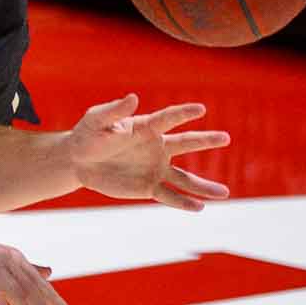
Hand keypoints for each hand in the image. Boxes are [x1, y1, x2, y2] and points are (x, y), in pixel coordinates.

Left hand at [68, 94, 230, 210]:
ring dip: (204, 186)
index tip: (200, 109)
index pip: (168, 119)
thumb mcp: (97, 120)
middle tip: (226, 137)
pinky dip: (184, 202)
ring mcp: (155, 168)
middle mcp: (157, 147)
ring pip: (184, 178)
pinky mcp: (147, 186)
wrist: (79, 160)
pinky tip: (199, 207)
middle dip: (205, 140)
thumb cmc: (88, 134)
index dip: (183, 113)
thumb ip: (114, 111)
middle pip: (186, 143)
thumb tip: (133, 97)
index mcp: (146, 127)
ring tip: (224, 193)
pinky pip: (169, 195)